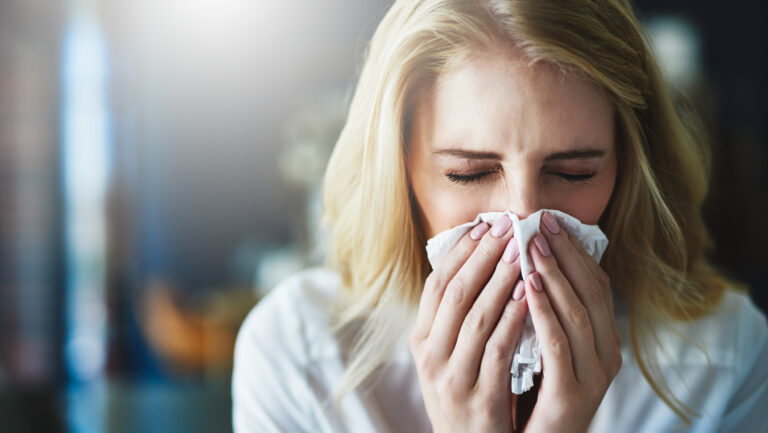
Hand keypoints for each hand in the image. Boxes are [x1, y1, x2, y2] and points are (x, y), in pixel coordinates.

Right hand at [409, 215, 527, 432]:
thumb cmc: (463, 393)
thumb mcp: (445, 356)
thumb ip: (452, 318)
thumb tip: (473, 262)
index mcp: (421, 342)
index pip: (436, 285)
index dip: (460, 253)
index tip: (484, 226)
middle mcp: (430, 357)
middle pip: (456, 293)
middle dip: (483, 256)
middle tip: (508, 228)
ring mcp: (452, 378)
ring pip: (477, 316)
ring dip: (501, 280)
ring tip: (522, 252)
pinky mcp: (480, 398)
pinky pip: (499, 349)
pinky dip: (513, 317)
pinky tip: (528, 295)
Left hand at [521, 212, 621, 432]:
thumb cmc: (537, 393)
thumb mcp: (548, 348)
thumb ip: (549, 312)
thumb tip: (531, 262)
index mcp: (604, 340)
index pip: (596, 284)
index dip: (574, 250)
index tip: (549, 220)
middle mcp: (606, 355)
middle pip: (591, 292)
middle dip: (564, 253)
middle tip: (539, 222)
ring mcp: (592, 377)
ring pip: (578, 313)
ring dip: (553, 275)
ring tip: (530, 245)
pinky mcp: (571, 396)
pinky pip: (558, 345)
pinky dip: (543, 311)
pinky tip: (525, 287)